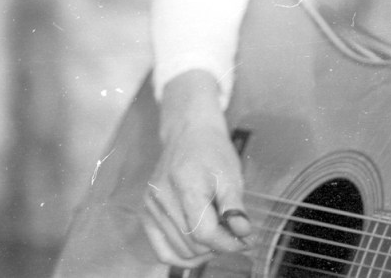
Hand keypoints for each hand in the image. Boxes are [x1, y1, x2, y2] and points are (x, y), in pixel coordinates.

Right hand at [143, 71, 252, 267]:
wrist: (188, 133)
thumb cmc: (212, 151)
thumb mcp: (231, 175)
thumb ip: (236, 208)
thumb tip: (244, 235)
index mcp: (185, 185)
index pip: (204, 233)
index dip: (228, 243)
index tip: (245, 241)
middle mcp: (162, 197)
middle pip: (193, 245)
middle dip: (219, 246)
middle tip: (235, 236)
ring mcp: (150, 206)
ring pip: (180, 252)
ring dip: (203, 252)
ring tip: (217, 235)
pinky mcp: (145, 212)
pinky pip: (162, 251)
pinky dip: (182, 256)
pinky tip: (198, 247)